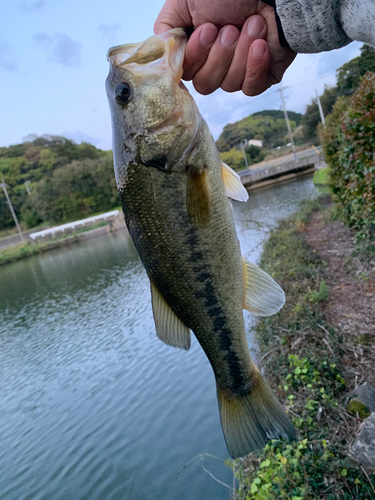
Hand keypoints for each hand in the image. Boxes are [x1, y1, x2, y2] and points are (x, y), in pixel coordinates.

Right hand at [154, 0, 295, 95]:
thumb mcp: (184, 1)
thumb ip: (165, 29)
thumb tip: (159, 56)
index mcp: (196, 48)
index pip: (185, 73)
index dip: (195, 57)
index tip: (207, 30)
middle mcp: (215, 63)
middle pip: (205, 85)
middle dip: (218, 57)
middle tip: (229, 29)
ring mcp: (238, 71)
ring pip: (228, 85)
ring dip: (240, 53)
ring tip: (252, 25)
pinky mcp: (261, 77)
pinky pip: (250, 89)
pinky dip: (254, 66)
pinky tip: (261, 44)